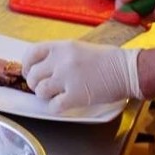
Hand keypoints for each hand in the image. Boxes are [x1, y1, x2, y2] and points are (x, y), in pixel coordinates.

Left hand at [22, 40, 141, 111]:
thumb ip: (59, 55)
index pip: (31, 54)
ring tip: (54, 95)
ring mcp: (67, 79)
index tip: (29, 72)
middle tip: (44, 87)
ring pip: (40, 91)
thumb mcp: (78, 48)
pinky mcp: (76, 96)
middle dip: (35, 83)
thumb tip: (43, 66)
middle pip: (33, 75)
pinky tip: (62, 104)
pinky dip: (55, 107)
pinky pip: (53, 106)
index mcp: (60, 47)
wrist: (128, 70)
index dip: (27, 65)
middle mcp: (60, 61)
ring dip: (44, 95)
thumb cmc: (107, 59)